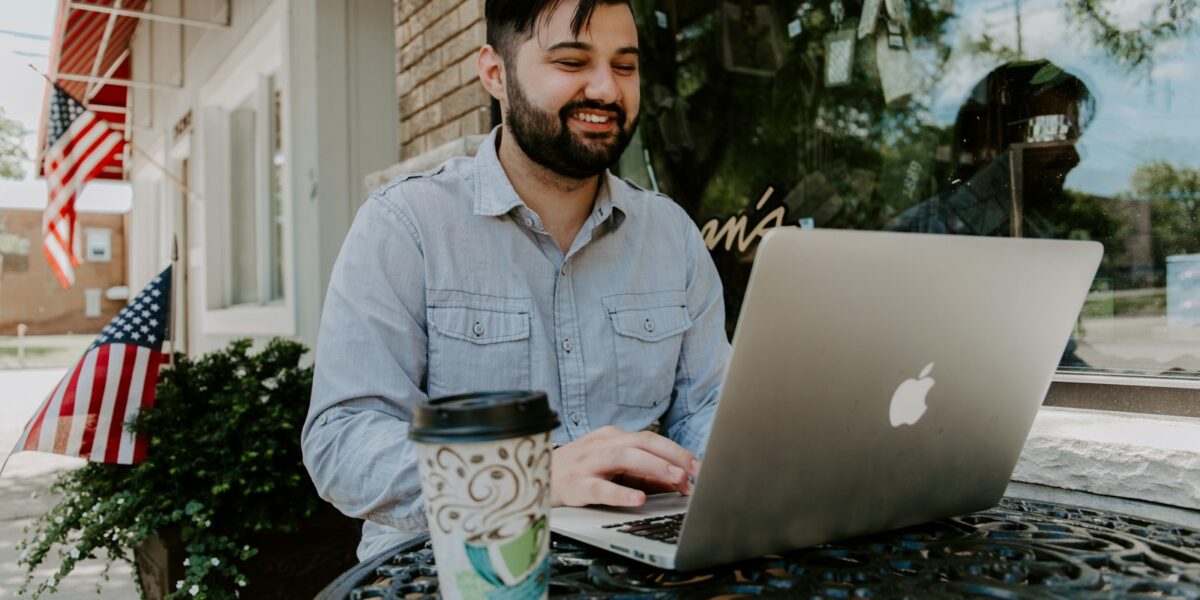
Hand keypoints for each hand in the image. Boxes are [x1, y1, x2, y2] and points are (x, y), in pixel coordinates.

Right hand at [550, 426, 699, 507]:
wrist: (532, 477)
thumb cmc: (577, 472)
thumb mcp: (611, 466)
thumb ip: (641, 472)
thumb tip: (678, 481)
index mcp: (612, 437)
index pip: (651, 439)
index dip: (677, 452)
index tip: (698, 468)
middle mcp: (601, 445)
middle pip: (642, 442)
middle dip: (672, 455)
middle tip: (694, 471)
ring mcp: (587, 463)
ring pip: (625, 457)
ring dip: (655, 467)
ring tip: (676, 479)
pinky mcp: (575, 485)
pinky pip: (600, 487)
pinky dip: (621, 492)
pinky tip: (638, 498)